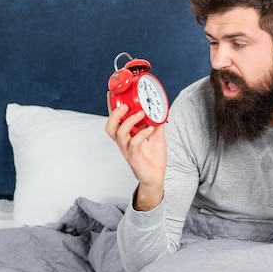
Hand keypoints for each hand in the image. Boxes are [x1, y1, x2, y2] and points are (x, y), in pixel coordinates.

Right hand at [105, 92, 165, 210]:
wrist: (156, 178)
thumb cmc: (153, 158)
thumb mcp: (157, 136)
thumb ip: (157, 123)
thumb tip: (163, 109)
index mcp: (126, 136)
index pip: (115, 119)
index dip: (111, 107)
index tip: (113, 93)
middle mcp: (123, 142)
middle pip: (110, 126)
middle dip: (115, 113)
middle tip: (125, 105)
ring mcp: (127, 150)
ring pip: (119, 134)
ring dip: (129, 121)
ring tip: (141, 114)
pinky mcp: (134, 158)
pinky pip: (134, 144)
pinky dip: (142, 134)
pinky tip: (151, 129)